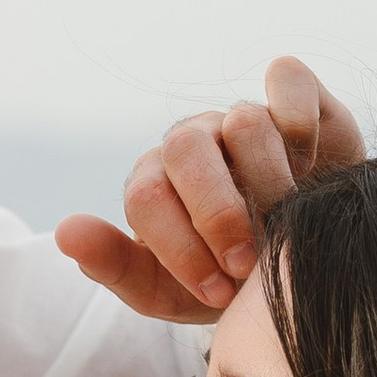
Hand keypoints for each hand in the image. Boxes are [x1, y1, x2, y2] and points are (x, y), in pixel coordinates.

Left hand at [57, 55, 365, 320]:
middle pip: (184, 150)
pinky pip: (287, 80)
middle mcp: (194, 144)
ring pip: (243, 122)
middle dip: (217, 214)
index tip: (218, 296)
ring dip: (270, 183)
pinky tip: (311, 168)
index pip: (146, 197)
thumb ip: (114, 265)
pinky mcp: (295, 100)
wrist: (304, 268)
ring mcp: (241, 118)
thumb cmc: (227, 281)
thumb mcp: (166, 291)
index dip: (180, 248)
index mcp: (155, 184)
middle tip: (247, 266)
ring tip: (288, 225)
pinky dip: (300, 121)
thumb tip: (65, 232)